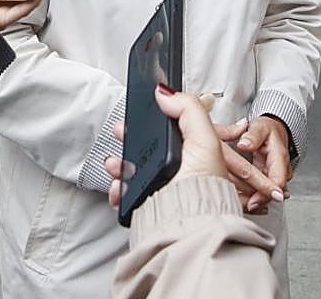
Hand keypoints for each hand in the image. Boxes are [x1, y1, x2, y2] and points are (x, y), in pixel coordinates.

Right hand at [105, 88, 228, 208]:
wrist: (189, 227)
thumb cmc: (204, 191)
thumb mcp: (205, 139)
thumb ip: (188, 109)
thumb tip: (165, 93)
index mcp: (194, 154)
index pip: (171, 130)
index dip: (154, 119)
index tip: (140, 113)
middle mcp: (179, 171)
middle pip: (147, 147)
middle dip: (130, 138)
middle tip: (121, 132)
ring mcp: (160, 189)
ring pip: (132, 169)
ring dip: (119, 163)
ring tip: (115, 163)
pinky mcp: (146, 206)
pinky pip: (125, 194)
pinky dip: (117, 189)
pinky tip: (118, 186)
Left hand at [230, 116, 291, 212]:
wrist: (274, 130)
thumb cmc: (267, 130)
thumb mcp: (259, 128)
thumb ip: (251, 136)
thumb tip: (244, 144)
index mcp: (280, 157)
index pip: (277, 181)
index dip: (267, 194)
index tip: (254, 201)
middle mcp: (281, 169)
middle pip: (273, 192)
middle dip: (260, 201)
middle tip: (245, 208)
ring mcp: (276, 175)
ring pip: (269, 193)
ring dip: (257, 200)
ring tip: (242, 208)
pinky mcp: (270, 179)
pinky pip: (264, 190)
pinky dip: (255, 196)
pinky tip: (244, 202)